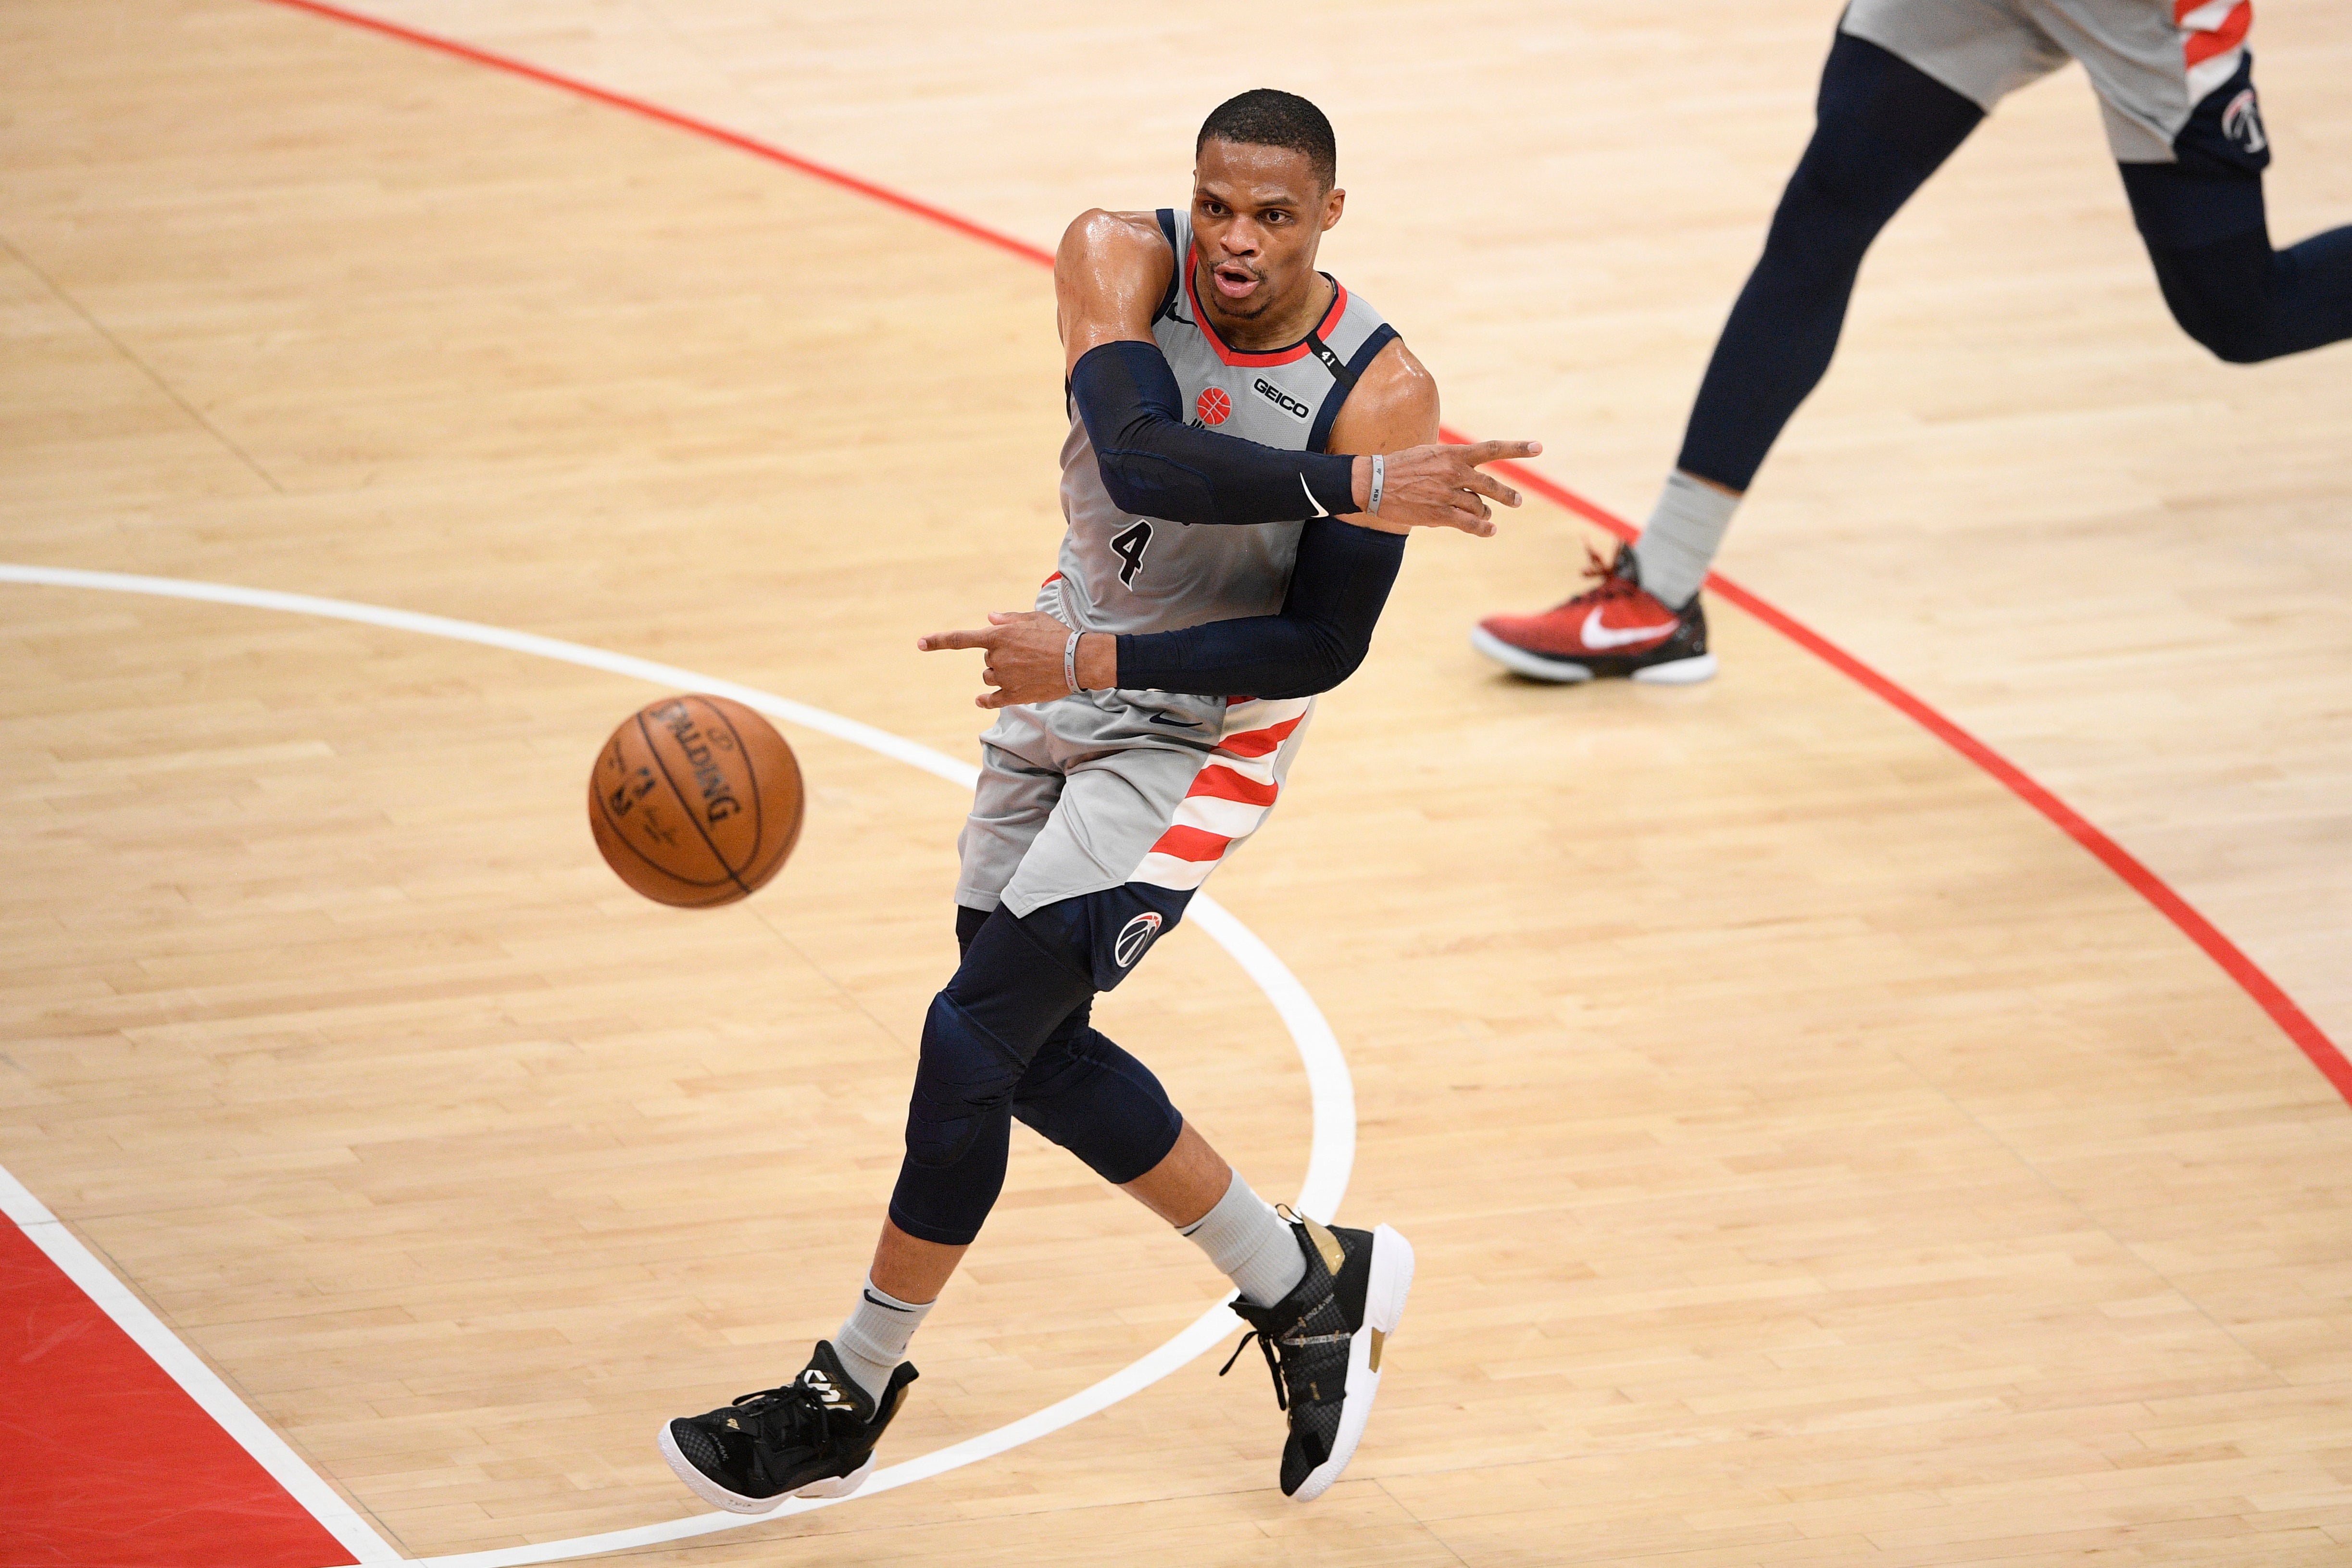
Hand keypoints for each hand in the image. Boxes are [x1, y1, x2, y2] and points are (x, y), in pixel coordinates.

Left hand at [917, 611, 1115, 708]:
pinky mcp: (1013, 695)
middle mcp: (997, 657)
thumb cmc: (1058, 635)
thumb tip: (989, 619)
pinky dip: (985, 700)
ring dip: (999, 675)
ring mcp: (1004, 678)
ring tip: (1025, 670)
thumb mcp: (1033, 618)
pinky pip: (991, 699)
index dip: (938, 641)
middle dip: (998, 657)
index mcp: (998, 636)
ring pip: (988, 678)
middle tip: (1023, 655)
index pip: (960, 639)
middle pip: (985, 661)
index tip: (920, 643)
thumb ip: (1007, 619)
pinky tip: (981, 701)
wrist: (1079, 660)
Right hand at [1351, 439, 1542, 536]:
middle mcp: (1454, 472)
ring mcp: (1448, 494)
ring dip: (1484, 514)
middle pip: (1491, 485)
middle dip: (1507, 495)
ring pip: (1480, 507)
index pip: (1491, 449)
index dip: (1517, 448)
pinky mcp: (1439, 514)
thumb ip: (1452, 460)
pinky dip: (1483, 529)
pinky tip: (1490, 531)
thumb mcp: (1429, 453)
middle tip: (1517, 502)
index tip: (1539, 447)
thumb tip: (1468, 471)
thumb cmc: (1401, 467)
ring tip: (1485, 517)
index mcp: (1453, 453)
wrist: (1374, 483)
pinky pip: (1469, 524)